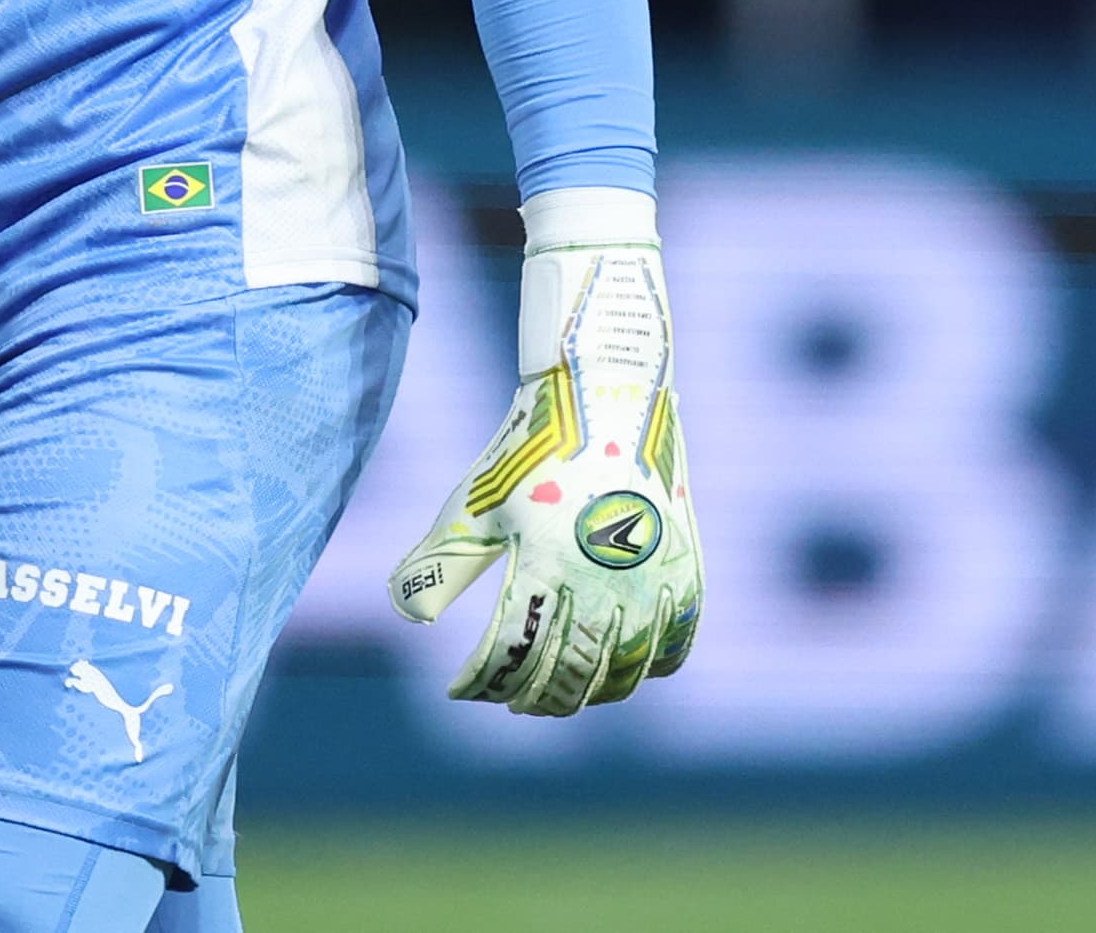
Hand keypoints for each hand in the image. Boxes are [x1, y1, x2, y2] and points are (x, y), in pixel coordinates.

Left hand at [389, 187, 701, 714]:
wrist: (605, 395)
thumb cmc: (528, 450)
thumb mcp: (474, 504)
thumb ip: (439, 565)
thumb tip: (409, 621)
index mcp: (545, 566)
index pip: (511, 657)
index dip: (481, 685)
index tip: (459, 692)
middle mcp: (605, 582)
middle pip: (569, 676)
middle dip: (532, 698)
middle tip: (509, 701)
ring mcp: (653, 579)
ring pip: (625, 674)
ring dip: (589, 694)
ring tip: (560, 693)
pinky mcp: (686, 568)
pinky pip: (676, 645)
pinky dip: (649, 669)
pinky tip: (623, 673)